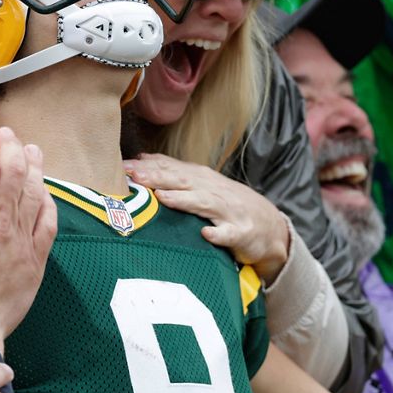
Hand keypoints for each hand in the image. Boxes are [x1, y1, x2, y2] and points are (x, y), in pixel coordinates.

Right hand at [0, 128, 55, 351]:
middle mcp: (1, 222)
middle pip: (15, 171)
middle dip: (11, 146)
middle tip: (6, 133)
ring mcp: (22, 239)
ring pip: (35, 192)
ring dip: (34, 166)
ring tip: (32, 149)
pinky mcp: (36, 258)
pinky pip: (48, 222)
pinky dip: (48, 201)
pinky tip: (45, 192)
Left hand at [124, 153, 290, 283]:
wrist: (270, 226)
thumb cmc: (228, 205)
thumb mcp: (202, 185)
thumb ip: (174, 173)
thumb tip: (142, 158)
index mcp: (201, 180)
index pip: (171, 169)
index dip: (147, 167)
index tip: (122, 167)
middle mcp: (213, 191)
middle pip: (182, 182)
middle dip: (158, 177)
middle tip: (134, 176)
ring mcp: (228, 212)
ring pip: (203, 203)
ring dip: (183, 200)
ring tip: (162, 197)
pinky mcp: (241, 233)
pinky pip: (228, 234)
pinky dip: (218, 233)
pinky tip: (206, 234)